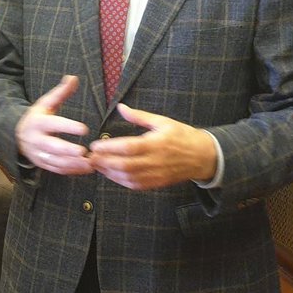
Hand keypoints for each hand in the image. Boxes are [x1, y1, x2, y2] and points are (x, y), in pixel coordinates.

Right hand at [15, 75, 92, 174]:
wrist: (17, 135)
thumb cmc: (38, 117)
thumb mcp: (46, 103)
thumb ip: (61, 92)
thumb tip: (73, 78)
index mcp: (38, 122)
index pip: (53, 124)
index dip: (68, 127)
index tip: (84, 128)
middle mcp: (36, 139)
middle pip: (52, 147)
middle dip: (67, 150)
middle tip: (84, 151)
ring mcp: (37, 154)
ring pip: (55, 161)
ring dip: (72, 164)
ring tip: (90, 163)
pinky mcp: (42, 164)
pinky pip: (56, 170)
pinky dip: (71, 171)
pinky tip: (86, 168)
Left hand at [87, 104, 216, 190]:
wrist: (203, 156)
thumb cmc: (182, 135)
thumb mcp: (163, 121)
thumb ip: (140, 116)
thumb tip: (120, 107)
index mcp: (157, 143)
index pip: (129, 147)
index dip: (110, 148)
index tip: (94, 146)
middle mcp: (156, 161)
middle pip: (125, 165)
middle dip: (104, 163)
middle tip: (89, 158)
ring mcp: (157, 174)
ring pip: (128, 177)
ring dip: (109, 173)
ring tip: (96, 166)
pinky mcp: (157, 183)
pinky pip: (135, 185)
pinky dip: (120, 181)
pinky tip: (110, 174)